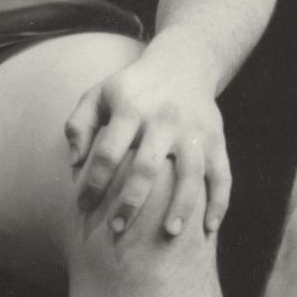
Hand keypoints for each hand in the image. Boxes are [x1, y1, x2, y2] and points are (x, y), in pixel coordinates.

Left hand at [66, 48, 233, 238]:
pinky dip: (220, 202)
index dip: (93, 183)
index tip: (83, 207)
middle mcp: (164, 119)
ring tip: (169, 234)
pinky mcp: (216, 138)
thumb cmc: (132, 88)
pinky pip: (222, 174)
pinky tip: (209, 228)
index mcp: (130, 108)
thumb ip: (78, 124)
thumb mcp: (99, 94)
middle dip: (131, 201)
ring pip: (190, 174)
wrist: (184, 62)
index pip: (108, 152)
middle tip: (117, 228)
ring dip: (182, 206)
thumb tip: (74, 163)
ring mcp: (194, 130)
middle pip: (147, 167)